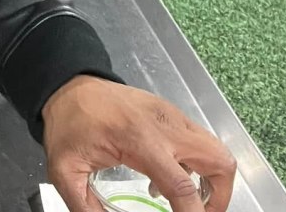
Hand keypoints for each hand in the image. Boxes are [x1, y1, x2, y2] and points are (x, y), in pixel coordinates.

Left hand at [41, 76, 235, 211]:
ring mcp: (171, 115)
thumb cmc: (69, 124)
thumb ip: (86, 207)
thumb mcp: (66, 171)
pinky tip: (167, 176)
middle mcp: (165, 125)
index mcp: (140, 140)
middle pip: (219, 162)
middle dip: (218, 197)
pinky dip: (197, 163)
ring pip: (215, 148)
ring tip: (184, 199)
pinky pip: (199, 140)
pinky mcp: (170, 112)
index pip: (182, 187)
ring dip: (211, 179)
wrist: (69, 86)